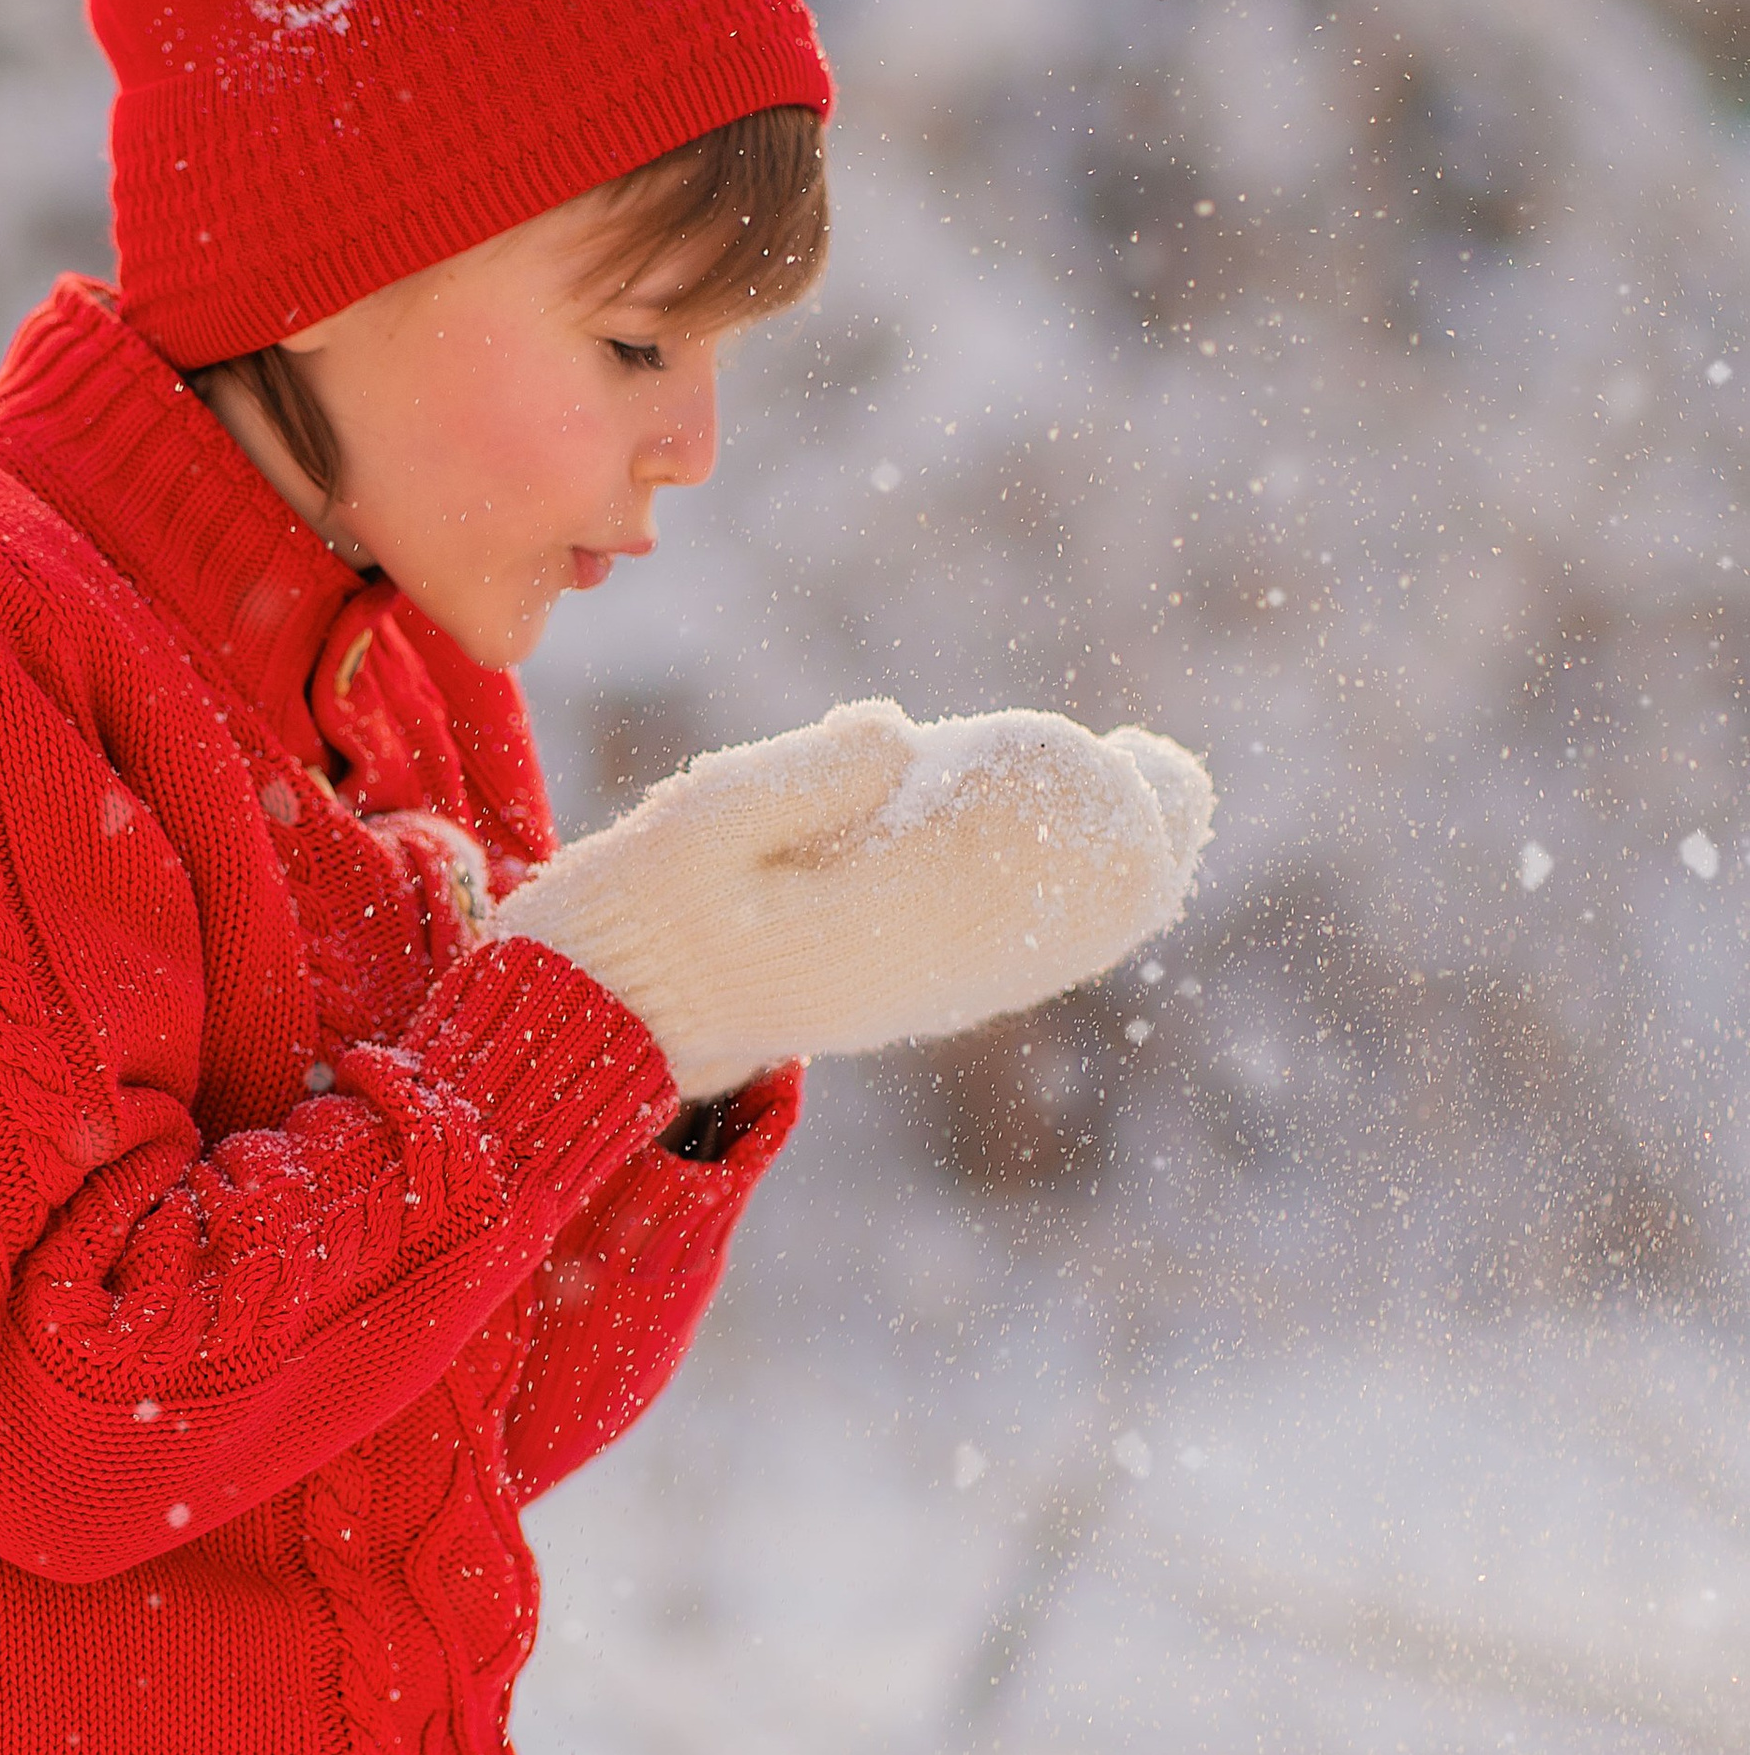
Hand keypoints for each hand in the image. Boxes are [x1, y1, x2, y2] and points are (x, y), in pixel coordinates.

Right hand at [498, 700, 1211, 1101]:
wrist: (598, 1022)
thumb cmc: (637, 915)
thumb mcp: (699, 827)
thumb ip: (801, 779)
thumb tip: (901, 732)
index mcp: (892, 926)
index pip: (1043, 872)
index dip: (1101, 813)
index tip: (1129, 757)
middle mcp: (927, 970)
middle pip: (1073, 915)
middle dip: (1134, 840)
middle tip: (1155, 768)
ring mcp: (919, 989)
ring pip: (1051, 940)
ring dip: (1103, 874)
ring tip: (1141, 801)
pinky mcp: (899, 993)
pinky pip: (1012, 952)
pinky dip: (1058, 903)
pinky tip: (1068, 861)